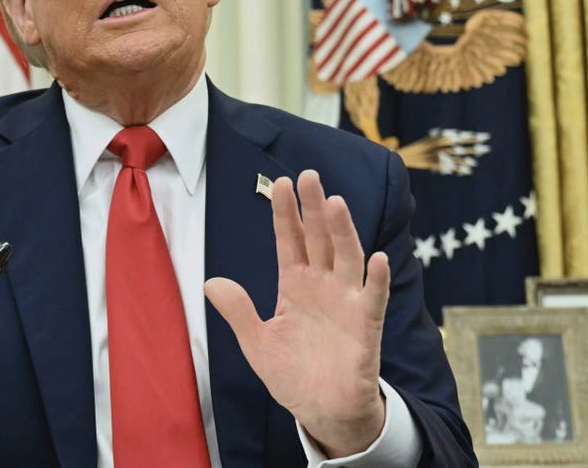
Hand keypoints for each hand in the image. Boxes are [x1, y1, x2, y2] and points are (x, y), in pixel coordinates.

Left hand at [204, 170, 389, 456]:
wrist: (322, 412)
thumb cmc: (293, 375)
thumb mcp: (257, 343)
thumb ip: (239, 312)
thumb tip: (210, 283)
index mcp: (295, 285)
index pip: (290, 241)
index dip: (285, 213)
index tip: (280, 183)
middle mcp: (323, 285)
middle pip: (320, 239)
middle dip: (314, 208)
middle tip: (309, 176)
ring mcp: (346, 302)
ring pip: (347, 258)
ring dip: (343, 231)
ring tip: (335, 203)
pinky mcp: (366, 325)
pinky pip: (373, 297)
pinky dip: (376, 278)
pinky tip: (377, 258)